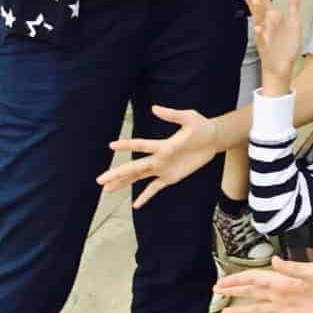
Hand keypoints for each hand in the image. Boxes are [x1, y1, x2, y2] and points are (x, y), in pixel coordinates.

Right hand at [97, 105, 219, 207]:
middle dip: (117, 173)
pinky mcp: (171, 177)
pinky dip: (146, 196)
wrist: (213, 139)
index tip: (111, 146)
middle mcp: (158, 158)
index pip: (141, 145)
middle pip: (134, 167)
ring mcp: (163, 168)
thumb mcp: (189, 118)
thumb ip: (172, 114)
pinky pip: (155, 188)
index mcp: (162, 145)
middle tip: (99, 180)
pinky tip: (135, 205)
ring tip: (107, 189)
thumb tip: (154, 108)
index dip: (127, 145)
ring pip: (139, 178)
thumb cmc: (201, 127)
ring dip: (123, 183)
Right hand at [217, 257, 312, 312]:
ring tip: (223, 312)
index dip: (238, 279)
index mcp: (285, 279)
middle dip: (235, 290)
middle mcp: (281, 293)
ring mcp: (285, 308)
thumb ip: (293, 269)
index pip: (256, 278)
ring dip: (241, 310)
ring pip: (257, 309)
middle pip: (252, 291)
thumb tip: (274, 261)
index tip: (221, 281)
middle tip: (216, 290)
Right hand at [244, 0, 301, 90]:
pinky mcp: (266, 48)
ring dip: (257, 12)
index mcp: (272, 18)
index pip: (263, 0)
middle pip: (258, 8)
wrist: (281, 66)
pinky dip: (260, 34)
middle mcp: (266, 25)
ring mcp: (265, 36)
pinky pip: (261, 40)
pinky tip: (259, 28)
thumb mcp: (293, 21)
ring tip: (255, 1)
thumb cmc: (285, 44)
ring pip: (259, 22)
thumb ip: (293, 4)